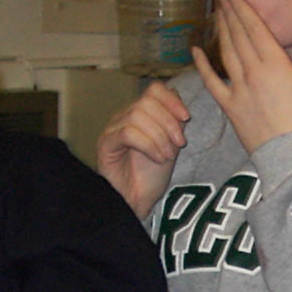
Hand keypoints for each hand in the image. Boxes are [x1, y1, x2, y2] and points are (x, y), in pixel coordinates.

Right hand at [95, 83, 190, 219]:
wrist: (139, 202)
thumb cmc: (152, 177)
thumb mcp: (171, 144)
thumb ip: (173, 120)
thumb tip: (174, 94)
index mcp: (140, 114)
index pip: (154, 89)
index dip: (172, 100)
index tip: (186, 118)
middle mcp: (124, 117)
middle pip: (147, 101)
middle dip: (168, 123)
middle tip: (178, 145)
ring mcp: (113, 129)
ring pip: (137, 116)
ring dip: (159, 136)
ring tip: (167, 156)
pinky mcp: (106, 144)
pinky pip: (128, 133)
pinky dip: (148, 145)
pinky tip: (157, 159)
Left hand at [195, 0, 291, 154]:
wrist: (289, 155)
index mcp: (275, 64)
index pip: (254, 28)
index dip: (243, 9)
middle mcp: (253, 71)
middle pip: (238, 36)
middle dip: (229, 13)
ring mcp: (238, 88)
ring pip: (225, 52)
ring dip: (220, 31)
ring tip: (216, 14)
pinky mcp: (228, 105)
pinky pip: (211, 82)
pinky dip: (202, 65)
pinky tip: (195, 51)